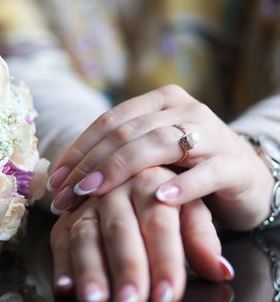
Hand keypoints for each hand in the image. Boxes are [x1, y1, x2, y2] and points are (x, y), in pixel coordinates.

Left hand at [48, 85, 273, 229]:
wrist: (246, 177)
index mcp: (159, 102)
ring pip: (158, 145)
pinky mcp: (232, 164)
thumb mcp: (150, 155)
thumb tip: (62, 176)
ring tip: (91, 193)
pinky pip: (203, 173)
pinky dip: (181, 186)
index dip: (79, 149)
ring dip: (120, 170)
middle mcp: (184, 109)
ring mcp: (210, 134)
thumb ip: (116, 155)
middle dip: (90, 165)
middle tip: (65, 195)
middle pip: (127, 133)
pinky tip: (158, 199)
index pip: (109, 121)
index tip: (56, 179)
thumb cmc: (185, 168)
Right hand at [50, 167, 232, 301]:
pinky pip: (59, 239)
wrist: (131, 165)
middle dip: (126, 267)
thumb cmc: (166, 196)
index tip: (167, 294)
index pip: (159, 223)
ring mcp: (87, 202)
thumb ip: (202, 239)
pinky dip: (61, 264)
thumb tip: (220, 270)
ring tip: (95, 299)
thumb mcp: (191, 210)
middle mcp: (115, 188)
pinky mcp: (67, 216)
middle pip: (120, 228)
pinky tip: (65, 287)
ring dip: (89, 269)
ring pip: (85, 234)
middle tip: (131, 301)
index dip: (164, 260)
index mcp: (150, 180)